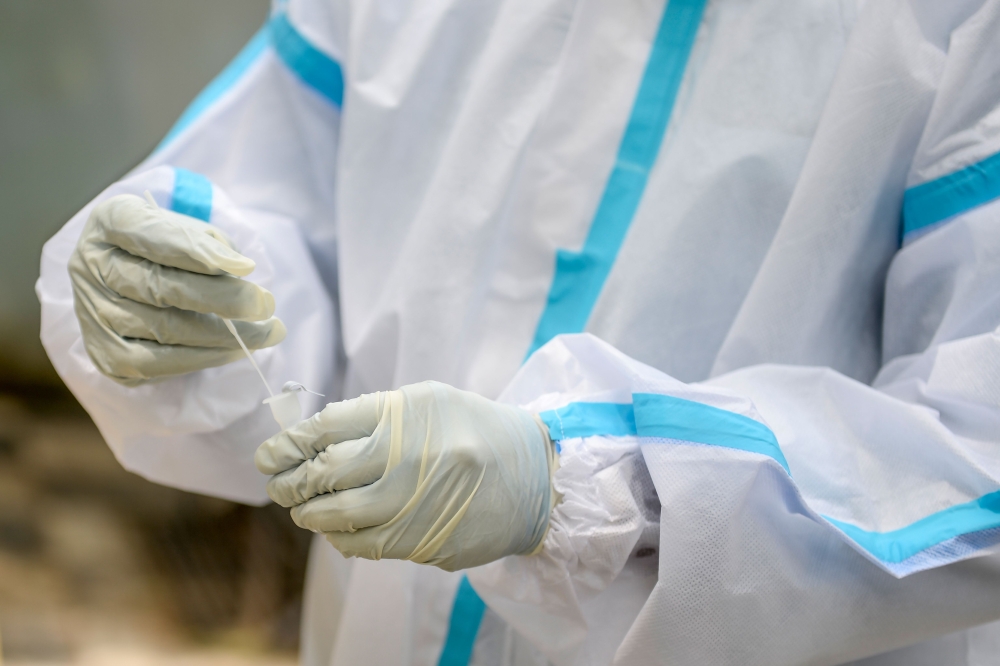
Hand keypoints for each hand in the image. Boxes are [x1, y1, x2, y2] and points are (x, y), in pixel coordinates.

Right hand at [69, 194, 284, 384]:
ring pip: (161, 330)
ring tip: (266, 332)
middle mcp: (90, 264)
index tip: (246, 267)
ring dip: (222, 336)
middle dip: (223, 299)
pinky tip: (234, 350)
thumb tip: (239, 271)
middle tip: (267, 304)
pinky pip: (156, 364)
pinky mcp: (104, 352)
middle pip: (158, 287)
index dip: (199, 252)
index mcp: (111, 220)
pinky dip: (202, 358)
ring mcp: (92, 311)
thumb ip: (212, 244)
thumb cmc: (172, 248)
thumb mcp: (191, 229)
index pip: (151, 233)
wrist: (134, 280)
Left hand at [256, 381, 556, 570]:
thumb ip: (373, 416)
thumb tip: (310, 439)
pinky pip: (362, 544)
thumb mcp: (428, 404)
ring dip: (308, 513)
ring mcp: (416, 501)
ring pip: (337, 514)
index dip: (288, 443)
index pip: (327, 426)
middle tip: (277, 483)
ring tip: (301, 508)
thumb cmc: (474, 431)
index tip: (270, 453)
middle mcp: (409, 455)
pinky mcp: (423, 539)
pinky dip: (337, 537)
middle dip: (289, 481)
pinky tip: (334, 529)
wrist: (536, 476)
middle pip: (325, 472)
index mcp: (406, 412)